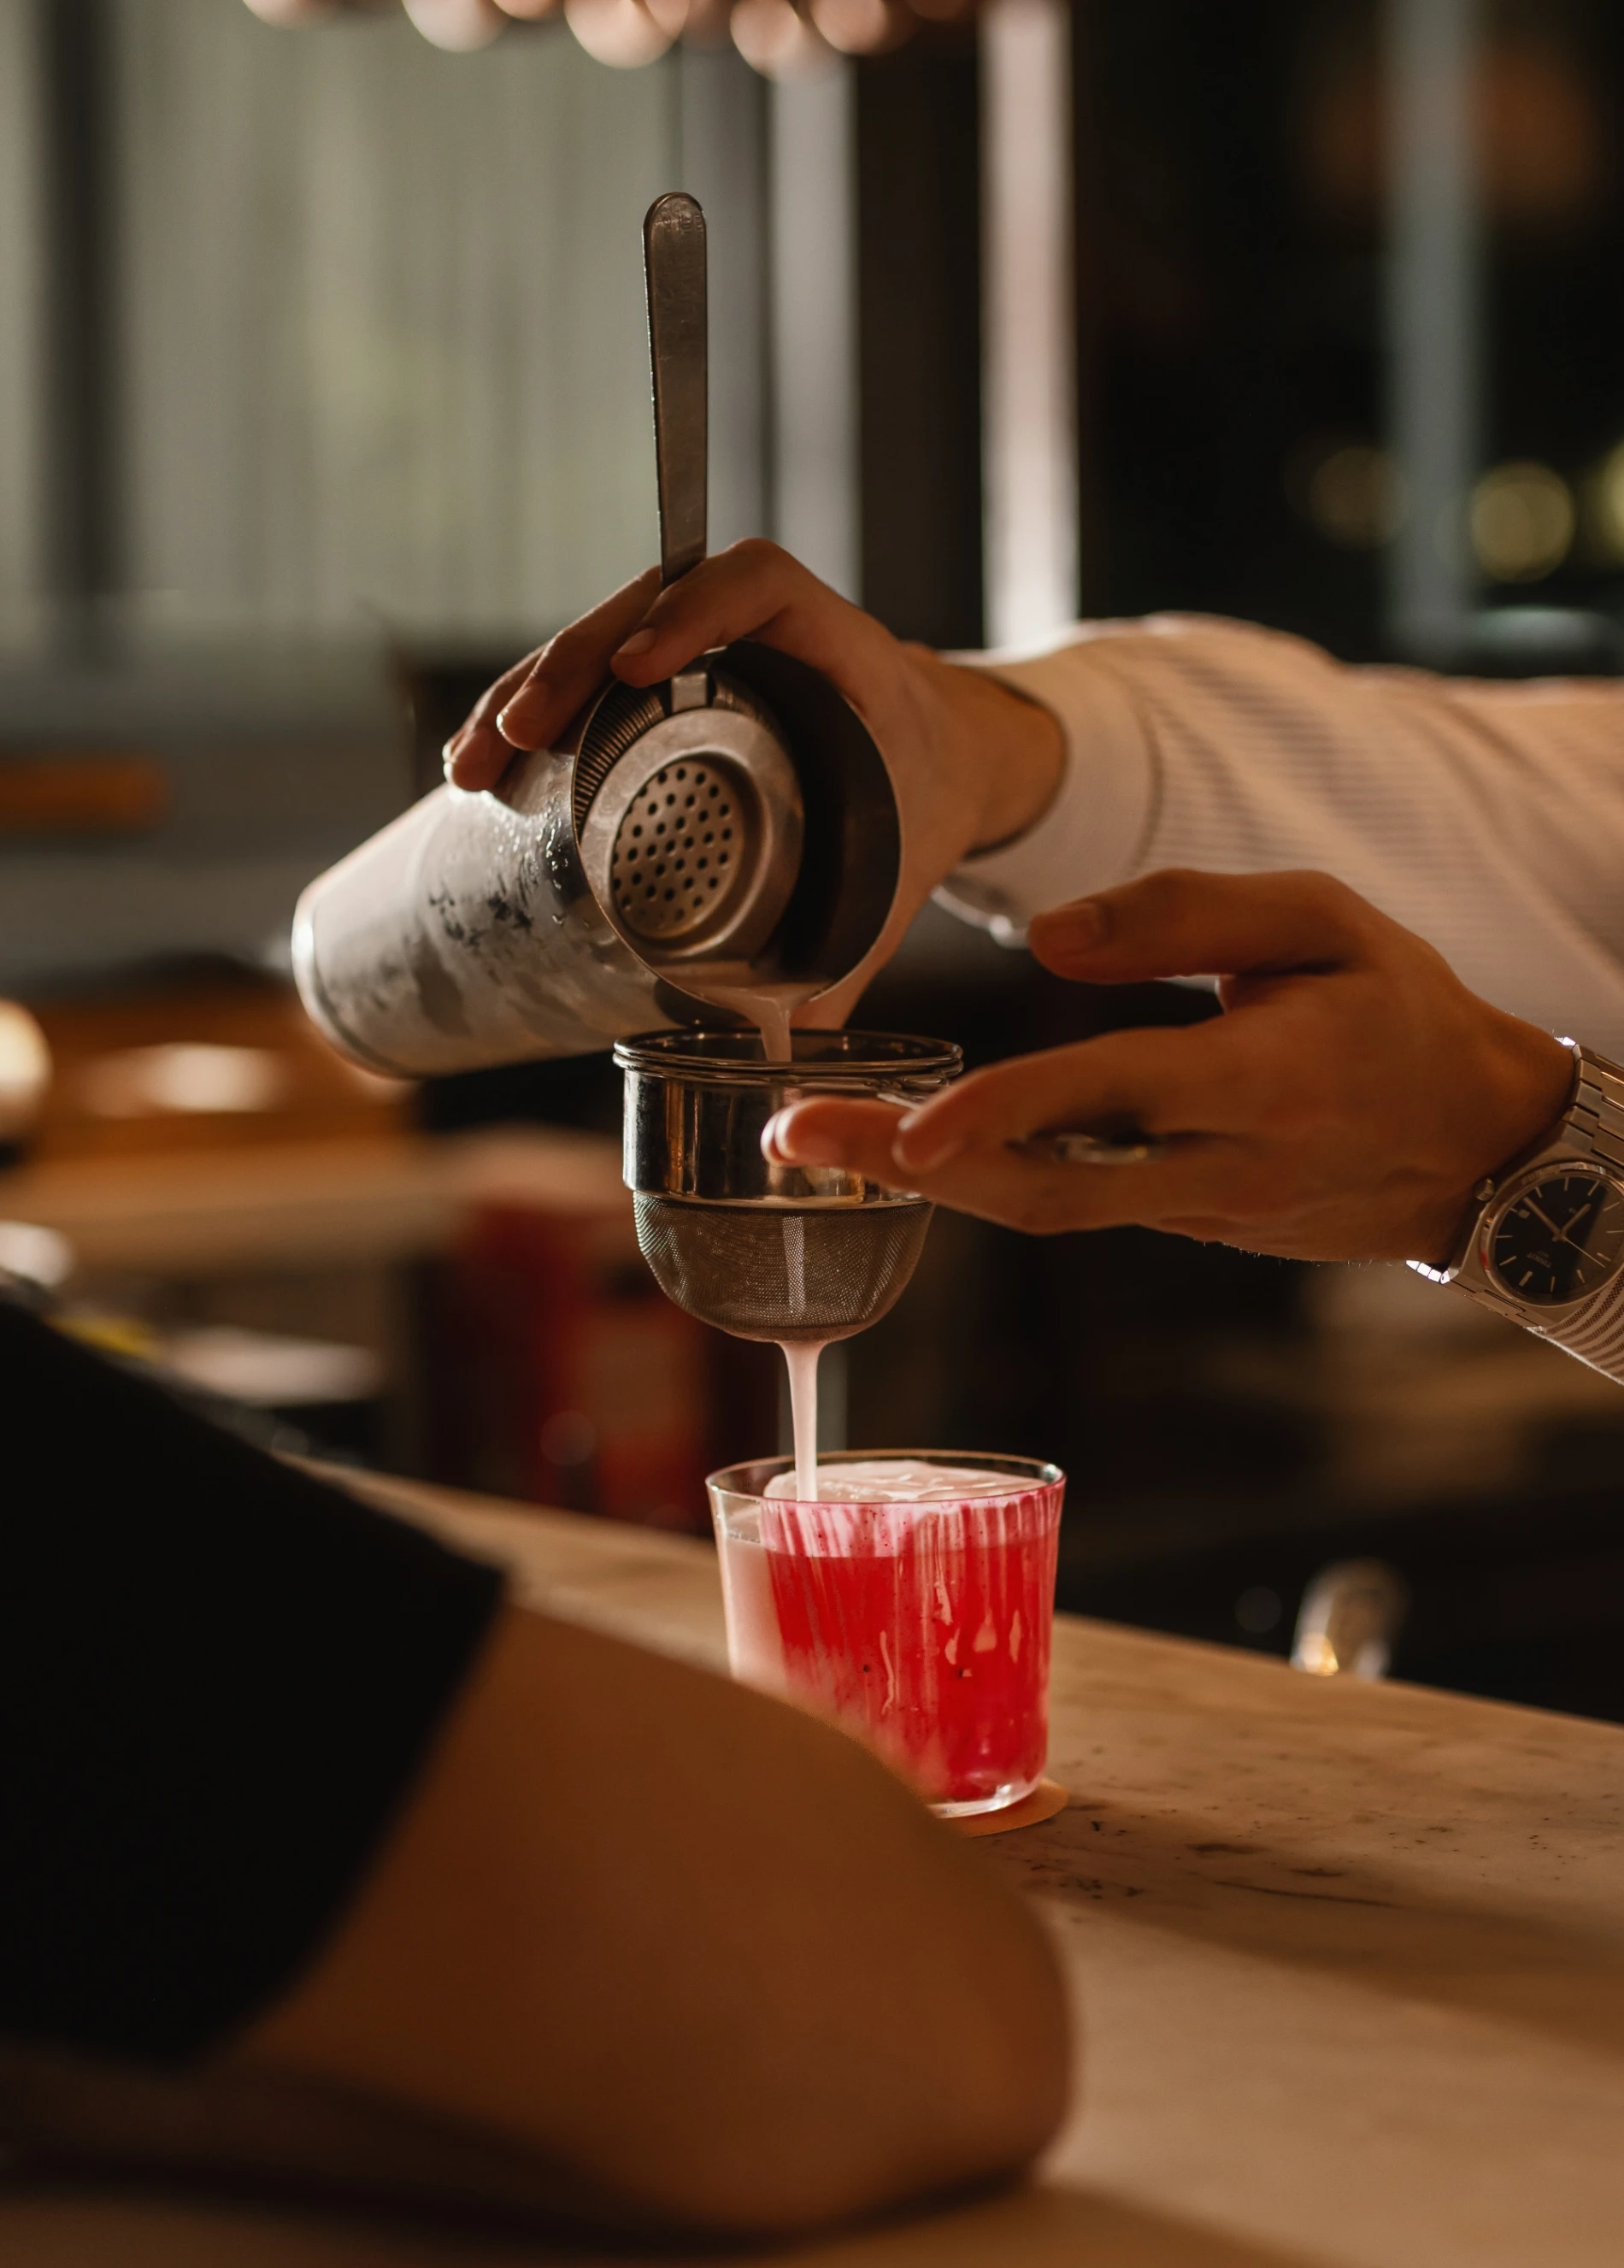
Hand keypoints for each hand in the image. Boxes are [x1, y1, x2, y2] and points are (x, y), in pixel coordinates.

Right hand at [441, 541, 1063, 1021]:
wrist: (950, 759)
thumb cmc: (929, 800)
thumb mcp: (900, 874)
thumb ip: (851, 959)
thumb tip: (790, 1059)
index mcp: (838, 651)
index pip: (758, 584)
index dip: (694, 609)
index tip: (638, 667)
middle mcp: (762, 634)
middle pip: (649, 605)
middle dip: (569, 663)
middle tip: (517, 734)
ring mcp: (710, 651)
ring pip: (605, 638)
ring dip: (531, 689)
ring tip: (474, 761)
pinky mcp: (676, 681)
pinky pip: (600, 677)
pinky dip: (542, 712)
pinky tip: (489, 763)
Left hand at [763, 868, 1576, 1265]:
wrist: (1476, 1144)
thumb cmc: (1399, 1011)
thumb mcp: (1325, 920)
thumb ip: (1188, 911)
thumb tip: (1050, 939)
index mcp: (1258, 1078)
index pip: (1110, 1097)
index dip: (1005, 1112)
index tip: (908, 1124)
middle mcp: (1218, 1165)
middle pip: (1042, 1188)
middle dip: (908, 1166)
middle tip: (791, 1140)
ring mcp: (1199, 1212)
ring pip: (1047, 1210)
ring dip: (929, 1180)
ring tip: (821, 1144)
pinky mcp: (1190, 1227)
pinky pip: (1078, 1206)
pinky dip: (990, 1180)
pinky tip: (912, 1148)